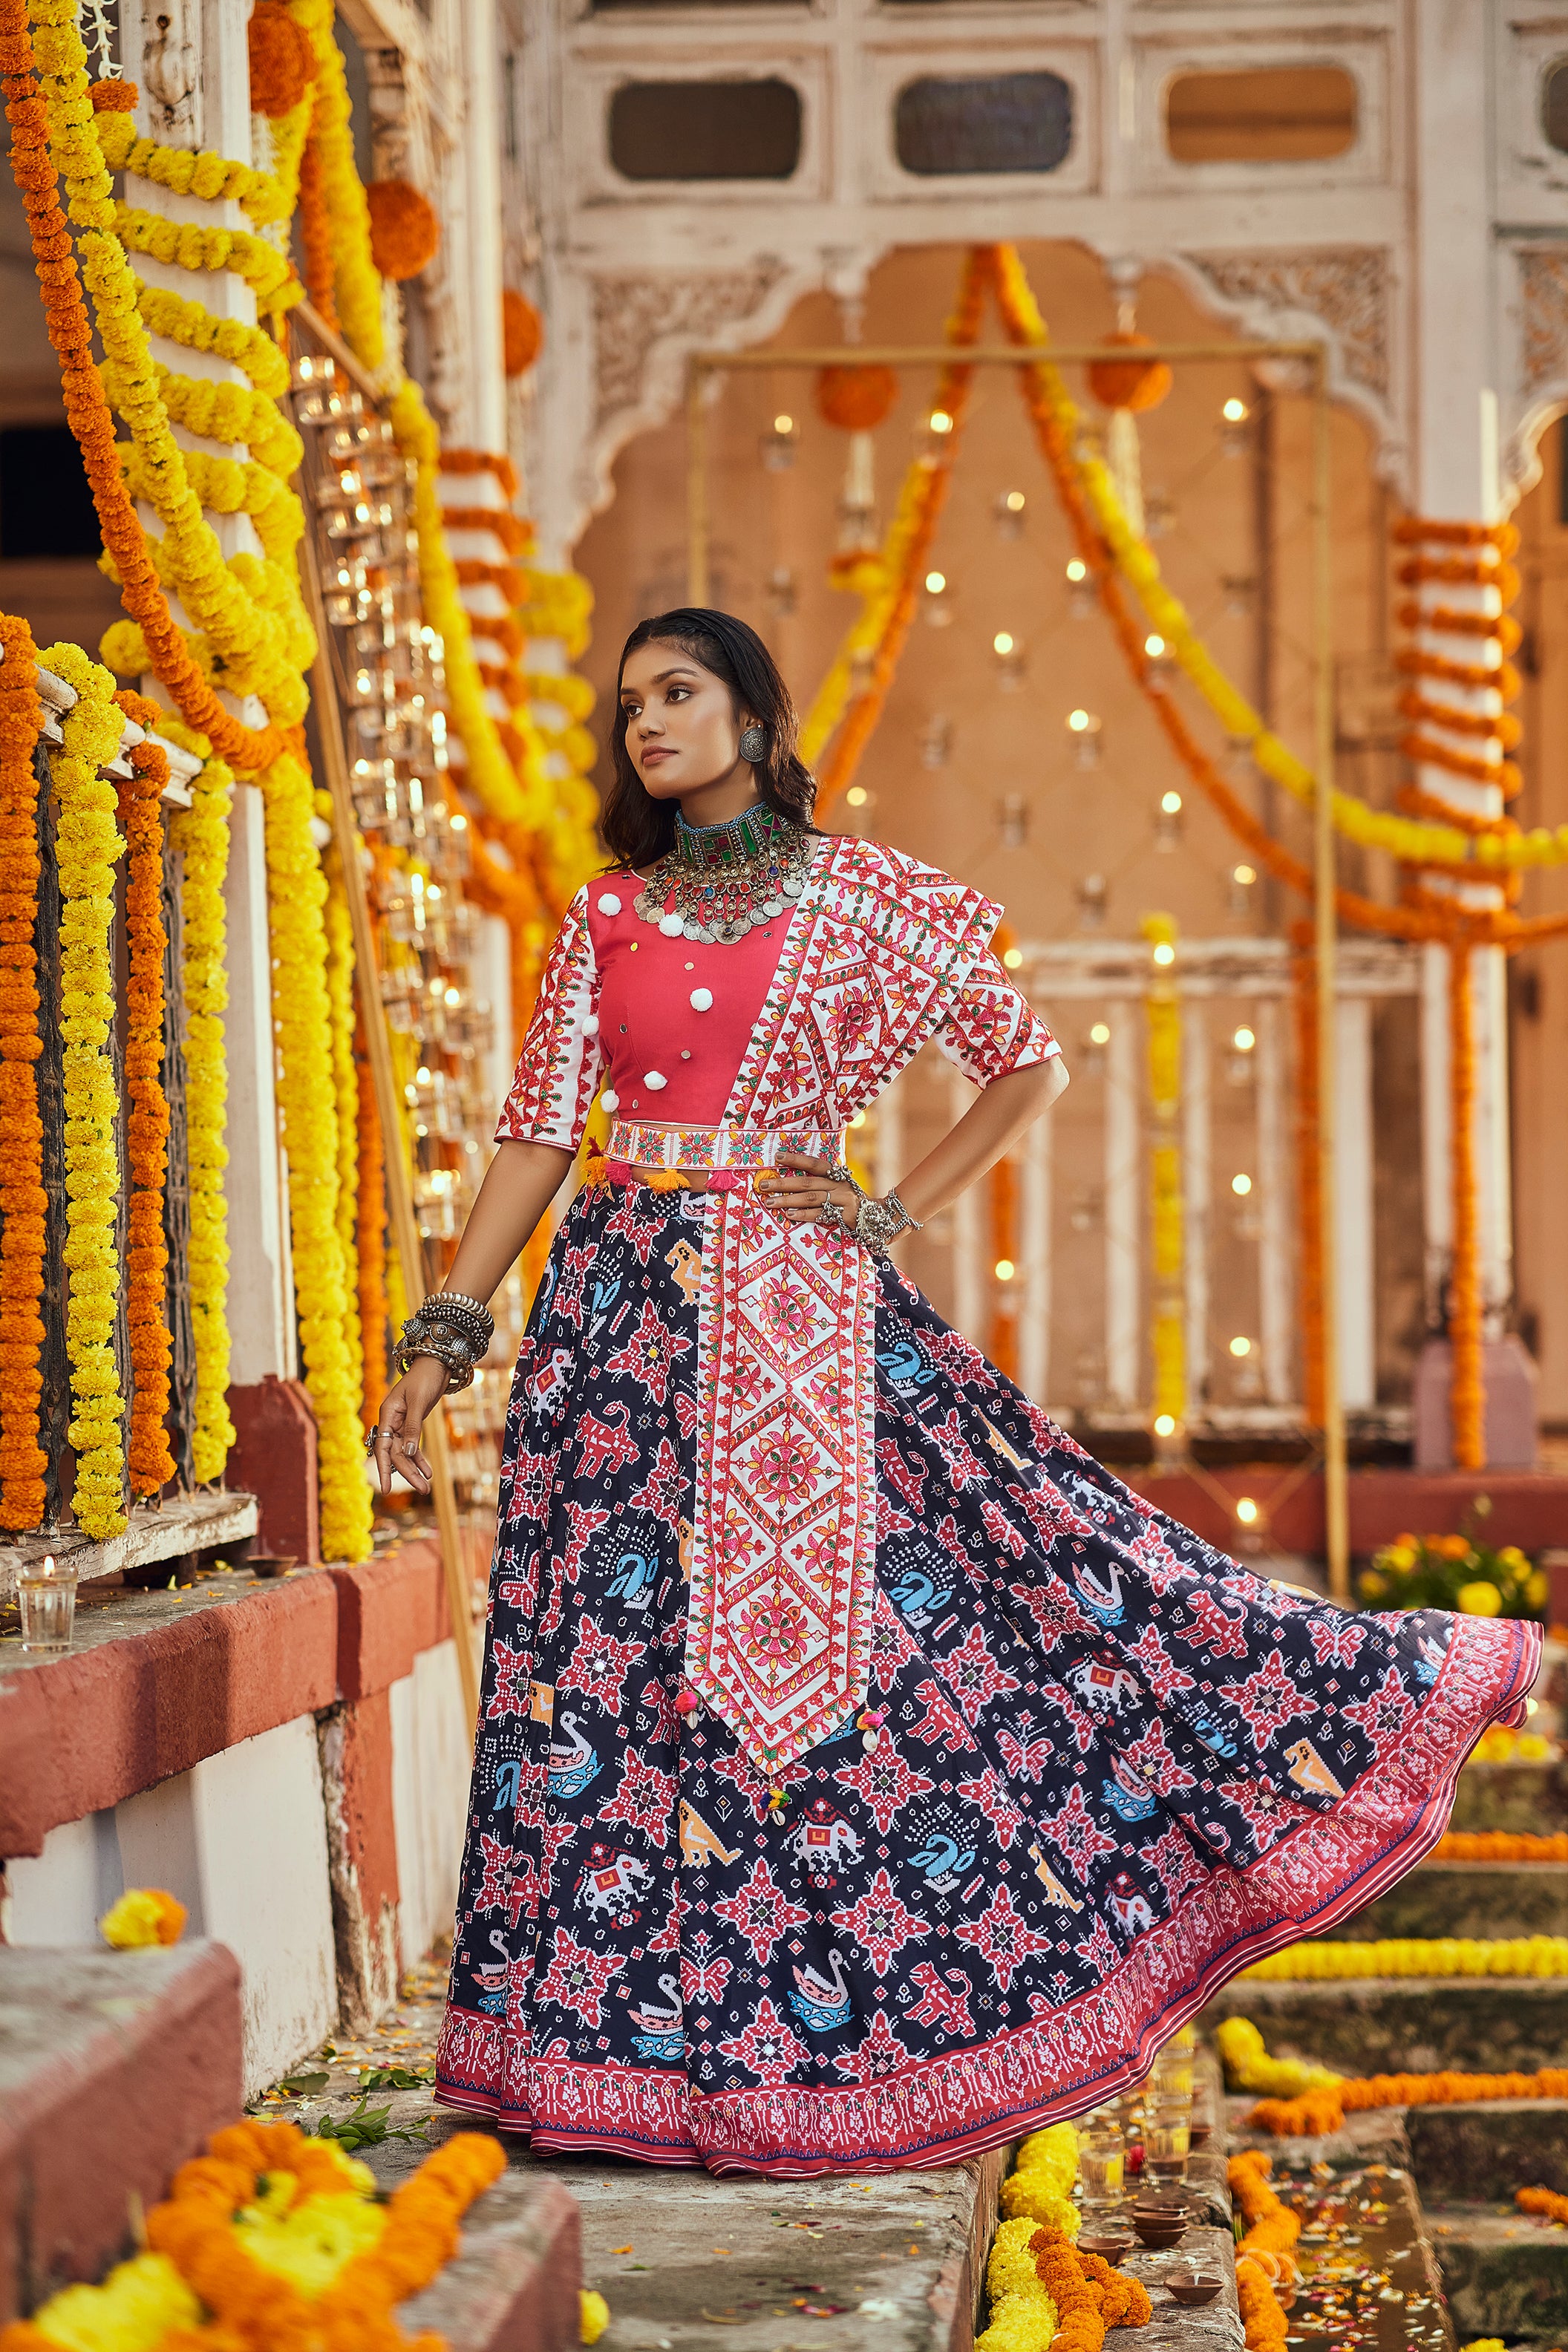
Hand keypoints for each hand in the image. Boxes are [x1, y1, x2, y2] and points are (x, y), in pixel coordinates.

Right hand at [371, 1357, 446, 1496]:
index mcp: (388, 1414)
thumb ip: (412, 1426)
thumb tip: (408, 1451)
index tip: (385, 1489)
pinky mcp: (413, 1423)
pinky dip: (420, 1458)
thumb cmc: (425, 1378)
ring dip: (415, 1469)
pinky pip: (414, 1445)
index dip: (384, 1469)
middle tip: (422, 1489)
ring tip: (426, 1487)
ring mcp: (402, 1423)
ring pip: (406, 1452)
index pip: (383, 1447)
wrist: (437, 1364)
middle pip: (397, 1453)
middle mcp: (392, 1421)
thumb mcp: (418, 1402)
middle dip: (408, 1472)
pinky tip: (428, 1472)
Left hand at [761, 1150, 862, 1230]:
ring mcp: (843, 1200)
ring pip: (811, 1198)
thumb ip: (821, 1183)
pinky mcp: (845, 1216)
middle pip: (807, 1182)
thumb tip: (790, 1180)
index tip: (777, 1156)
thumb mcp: (840, 1187)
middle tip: (762, 1185)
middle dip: (782, 1183)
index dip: (796, 1159)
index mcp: (837, 1174)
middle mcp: (839, 1185)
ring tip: (770, 1202)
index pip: (814, 1164)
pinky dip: (804, 1214)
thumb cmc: (851, 1202)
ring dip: (788, 1200)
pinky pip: (820, 1214)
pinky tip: (789, 1215)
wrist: (879, 1217)